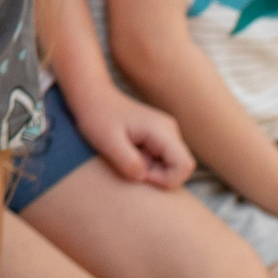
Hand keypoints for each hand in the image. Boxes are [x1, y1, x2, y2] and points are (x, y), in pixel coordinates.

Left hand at [71, 81, 193, 188]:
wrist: (92, 97)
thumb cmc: (97, 117)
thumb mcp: (106, 140)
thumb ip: (126, 160)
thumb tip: (143, 176)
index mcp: (162, 130)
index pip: (185, 166)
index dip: (165, 179)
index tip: (138, 173)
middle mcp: (170, 131)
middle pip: (180, 168)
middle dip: (156, 176)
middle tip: (128, 165)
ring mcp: (166, 134)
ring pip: (170, 166)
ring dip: (149, 170)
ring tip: (125, 157)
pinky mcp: (158, 138)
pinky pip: (161, 161)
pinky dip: (146, 165)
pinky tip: (127, 154)